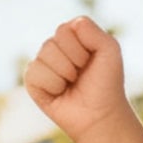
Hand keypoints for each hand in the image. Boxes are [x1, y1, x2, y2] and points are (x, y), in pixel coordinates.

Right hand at [23, 17, 130, 142]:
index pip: (65, 30)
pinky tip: (60, 93)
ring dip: (65, 74)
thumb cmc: (106, 84)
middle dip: (74, 61)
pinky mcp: (33, 81)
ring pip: (45, 55)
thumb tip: (71, 26)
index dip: (82, 49)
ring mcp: (42, 63)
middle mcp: (54, 46)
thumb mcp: (110, 51)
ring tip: (72, 84)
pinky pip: (35, 73)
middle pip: (54, 41)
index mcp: (70, 35)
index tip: (91, 63)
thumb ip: (93, 30)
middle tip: (81, 76)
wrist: (101, 115)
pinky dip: (53, 85)